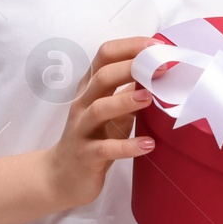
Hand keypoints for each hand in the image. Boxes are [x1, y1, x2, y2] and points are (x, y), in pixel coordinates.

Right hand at [42, 36, 158, 209]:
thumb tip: (161, 72)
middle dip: (130, 68)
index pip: (105, 55)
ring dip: (126, 101)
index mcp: (90, 87)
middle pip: (102, 77)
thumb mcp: (112, 110)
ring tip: (150, 98)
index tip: (157, 46)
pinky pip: (105, 148)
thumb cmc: (94, 137)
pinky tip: (148, 145)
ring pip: (100, 109)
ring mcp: (82, 129)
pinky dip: (127, 146)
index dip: (130, 47)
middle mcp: (83, 103)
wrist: (61, 176)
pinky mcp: (86, 155)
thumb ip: (130, 91)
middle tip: (160, 68)